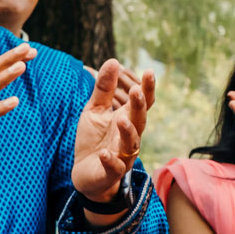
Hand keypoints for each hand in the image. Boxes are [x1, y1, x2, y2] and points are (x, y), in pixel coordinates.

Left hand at [72, 60, 155, 201]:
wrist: (85, 172)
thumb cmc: (93, 139)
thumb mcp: (94, 110)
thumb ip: (104, 88)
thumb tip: (113, 60)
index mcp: (128, 119)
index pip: (142, 103)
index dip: (147, 89)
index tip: (149, 71)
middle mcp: (131, 136)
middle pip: (140, 120)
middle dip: (139, 107)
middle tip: (136, 92)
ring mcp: (123, 155)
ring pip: (132, 143)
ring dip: (128, 132)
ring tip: (120, 119)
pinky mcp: (111, 171)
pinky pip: (114, 166)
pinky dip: (110, 160)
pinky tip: (103, 154)